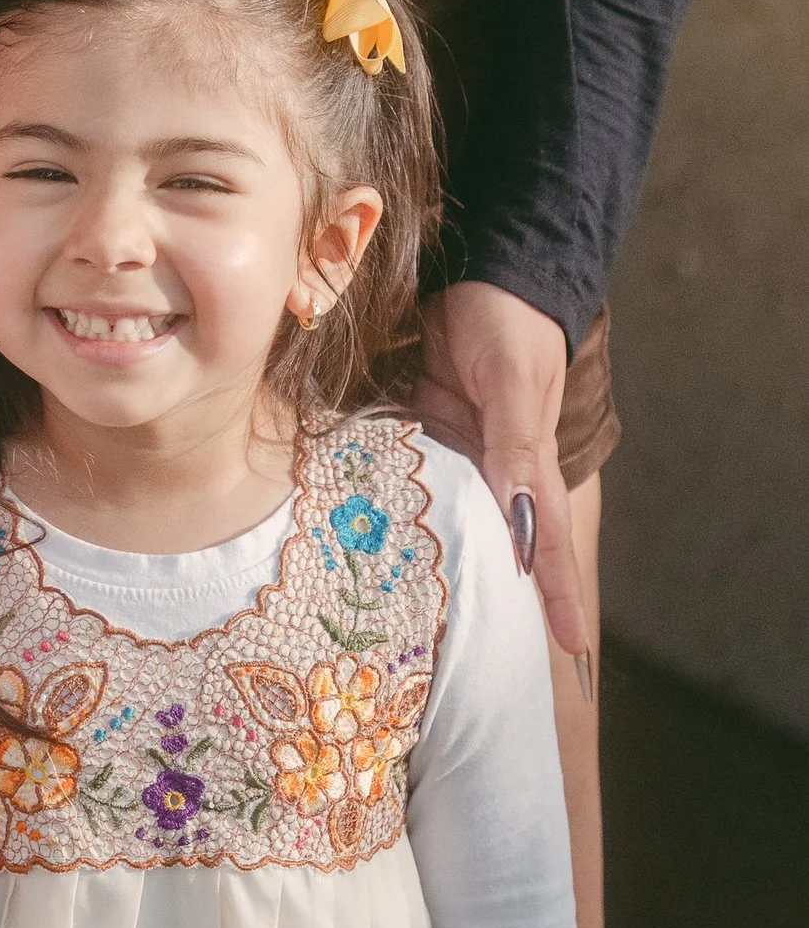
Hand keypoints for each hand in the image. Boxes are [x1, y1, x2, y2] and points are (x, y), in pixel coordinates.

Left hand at [418, 279, 587, 660]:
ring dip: (428, 559)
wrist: (478, 267)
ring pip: (441, 517)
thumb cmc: (509, 323)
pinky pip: (400, 473)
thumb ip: (515, 451)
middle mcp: (491, 466)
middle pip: (492, 543)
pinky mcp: (416, 424)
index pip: (547, 544)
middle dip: (485, 597)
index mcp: (527, 464)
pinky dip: (383, 502)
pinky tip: (356, 536)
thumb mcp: (514, 383)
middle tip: (477, 660)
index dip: (558, 596)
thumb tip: (524, 524)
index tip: (572, 654)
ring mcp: (452, 448)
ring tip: (410, 621)